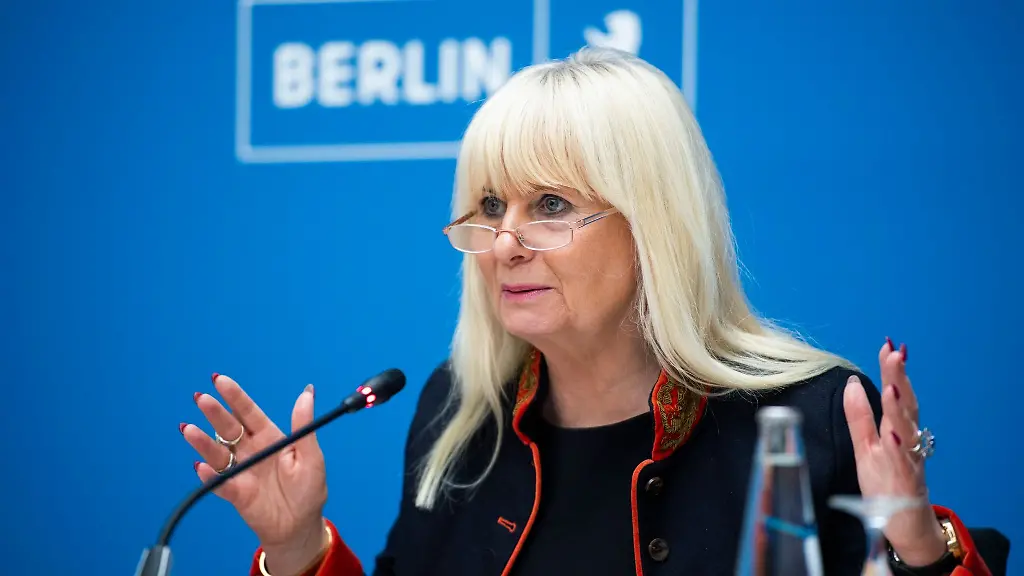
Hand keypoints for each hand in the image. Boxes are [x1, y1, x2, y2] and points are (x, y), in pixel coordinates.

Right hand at [181, 374, 328, 573]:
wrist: (300, 526)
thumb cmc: (309, 489)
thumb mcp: (312, 455)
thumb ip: (303, 426)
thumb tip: (307, 392)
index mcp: (270, 437)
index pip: (249, 412)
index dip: (235, 396)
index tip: (219, 379)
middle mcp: (251, 450)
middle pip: (229, 428)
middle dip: (214, 413)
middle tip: (201, 398)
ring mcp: (240, 471)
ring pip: (217, 453)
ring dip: (202, 442)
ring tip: (188, 430)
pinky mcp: (235, 493)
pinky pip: (218, 483)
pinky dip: (208, 475)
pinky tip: (201, 466)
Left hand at [843, 339, 947, 565]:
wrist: (904, 524)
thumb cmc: (886, 483)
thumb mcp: (865, 446)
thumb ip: (859, 416)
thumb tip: (852, 382)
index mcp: (895, 430)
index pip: (895, 394)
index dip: (891, 371)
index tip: (887, 345)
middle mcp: (906, 441)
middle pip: (904, 405)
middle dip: (900, 379)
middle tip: (895, 354)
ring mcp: (908, 460)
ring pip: (908, 431)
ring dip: (899, 408)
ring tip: (891, 386)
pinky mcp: (906, 482)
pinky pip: (905, 463)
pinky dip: (900, 447)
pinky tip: (894, 433)